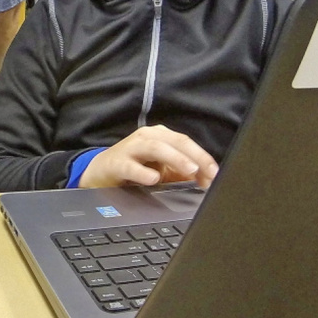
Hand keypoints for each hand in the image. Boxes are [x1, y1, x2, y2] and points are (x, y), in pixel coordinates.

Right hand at [79, 125, 218, 188]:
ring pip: (155, 147)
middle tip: (208, 172)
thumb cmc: (135, 169)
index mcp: (161, 137)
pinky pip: (130, 166)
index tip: (216, 175)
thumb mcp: (163, 170)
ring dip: (175, 158)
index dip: (204, 158)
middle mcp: (147, 137)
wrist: (101, 173)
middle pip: (176, 141)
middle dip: (195, 156)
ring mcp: (130, 148)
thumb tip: (207, 180)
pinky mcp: (116, 162)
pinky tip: (153, 179)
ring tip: (190, 170)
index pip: (187, 143)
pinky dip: (143, 172)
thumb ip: (185, 173)